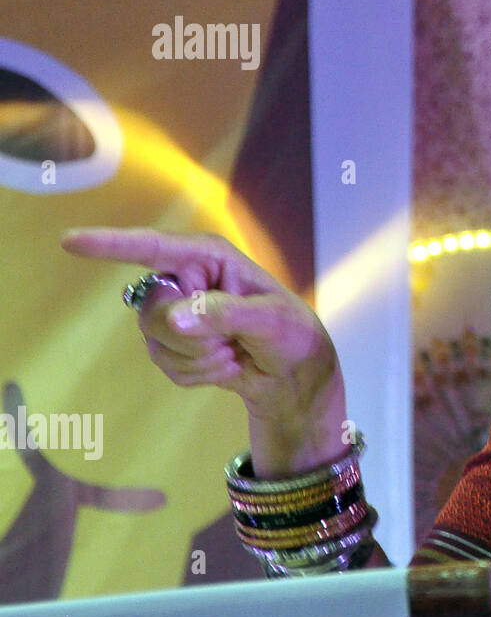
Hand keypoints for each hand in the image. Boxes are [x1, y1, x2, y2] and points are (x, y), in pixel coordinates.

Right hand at [61, 227, 346, 475]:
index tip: (70, 242)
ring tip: (233, 352)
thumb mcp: (270, 319)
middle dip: (189, 334)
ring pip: (155, 340)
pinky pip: (164, 364)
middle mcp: (187, 280)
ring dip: (197, 357)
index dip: (111, 245)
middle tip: (229, 340)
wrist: (294, 375)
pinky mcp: (173, 344)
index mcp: (209, 258)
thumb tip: (175, 319)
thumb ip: (224, 314)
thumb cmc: (292, 333)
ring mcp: (176, 313)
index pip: (153, 249)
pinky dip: (197, 373)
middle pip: (151, 308)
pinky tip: (225, 366)